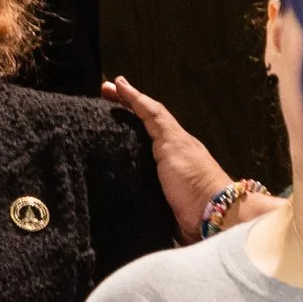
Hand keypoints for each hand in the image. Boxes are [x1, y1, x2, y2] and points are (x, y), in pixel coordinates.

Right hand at [102, 74, 234, 239]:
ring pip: (133, 158)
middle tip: (92, 109)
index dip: (126, 98)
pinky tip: (105, 175)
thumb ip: (152, 116)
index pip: (143, 112)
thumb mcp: (172, 139)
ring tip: (93, 138)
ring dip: (115, 147)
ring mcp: (159, 178)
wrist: (210, 216)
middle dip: (117, 120)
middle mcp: (164, 155)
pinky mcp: (153, 200)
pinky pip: (132, 182)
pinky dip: (119, 173)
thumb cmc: (192, 175)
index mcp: (169, 138)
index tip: (104, 88)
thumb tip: (125, 84)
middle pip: (137, 133)